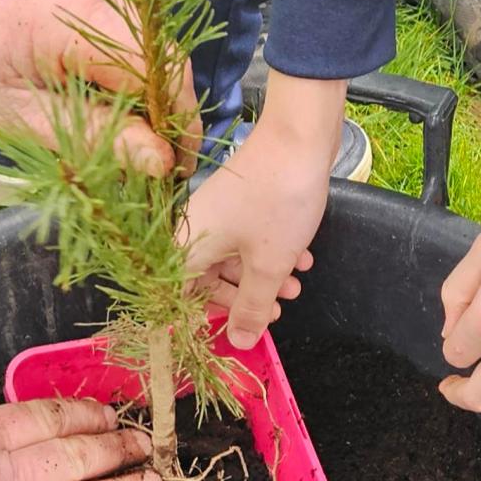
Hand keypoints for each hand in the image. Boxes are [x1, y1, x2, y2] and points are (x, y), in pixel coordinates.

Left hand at [0, 0, 201, 175]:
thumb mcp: (11, 116)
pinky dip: (121, 60)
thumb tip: (159, 161)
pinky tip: (98, 91)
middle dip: (164, 107)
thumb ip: (91, 137)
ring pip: (143, 36)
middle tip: (153, 160)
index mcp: (70, 14)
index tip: (176, 167)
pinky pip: (121, 21)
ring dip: (142, 85)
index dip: (176, 122)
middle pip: (158, 50)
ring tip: (123, 132)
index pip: (156, 69)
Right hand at [183, 70, 343, 347]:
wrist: (299, 137)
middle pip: (206, 279)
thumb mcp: (267, 265)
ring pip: (232, 258)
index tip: (232, 331)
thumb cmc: (277, 202)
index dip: (202, 318)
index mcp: (185, 245)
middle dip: (245, 298)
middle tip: (277, 311)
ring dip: (264, 276)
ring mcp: (218, 211)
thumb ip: (251, 307)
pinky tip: (301, 257)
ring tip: (297, 285)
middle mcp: (194, 228)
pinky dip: (271, 251)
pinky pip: (247, 237)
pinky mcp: (240, 199)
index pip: (178, 296)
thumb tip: (237, 344)